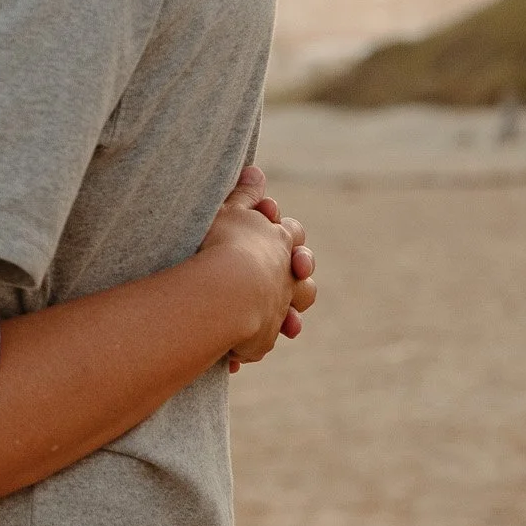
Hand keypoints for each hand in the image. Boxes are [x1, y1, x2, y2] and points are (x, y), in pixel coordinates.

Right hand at [197, 164, 316, 368]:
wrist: (227, 292)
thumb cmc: (223, 244)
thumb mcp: (230, 211)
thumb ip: (244, 193)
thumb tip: (256, 170)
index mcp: (280, 244)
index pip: (291, 234)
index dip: (282, 232)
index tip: (268, 225)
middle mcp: (286, 278)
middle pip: (302, 277)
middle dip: (295, 275)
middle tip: (281, 273)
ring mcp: (278, 310)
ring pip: (292, 311)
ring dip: (283, 314)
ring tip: (266, 314)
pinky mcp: (262, 341)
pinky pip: (257, 344)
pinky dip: (247, 346)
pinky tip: (234, 355)